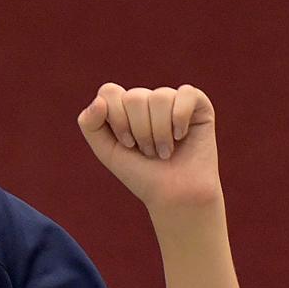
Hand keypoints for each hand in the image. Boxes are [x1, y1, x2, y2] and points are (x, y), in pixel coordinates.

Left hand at [77, 83, 220, 211]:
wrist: (175, 195)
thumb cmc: (141, 175)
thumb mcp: (107, 151)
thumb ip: (89, 124)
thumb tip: (99, 99)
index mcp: (124, 107)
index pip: (109, 92)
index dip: (116, 120)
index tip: (127, 144)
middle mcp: (147, 100)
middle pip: (134, 96)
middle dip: (139, 130)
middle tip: (149, 152)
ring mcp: (173, 99)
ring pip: (159, 97)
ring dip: (159, 132)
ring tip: (165, 151)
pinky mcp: (198, 103)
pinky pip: (186, 93)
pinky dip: (180, 118)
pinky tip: (181, 136)